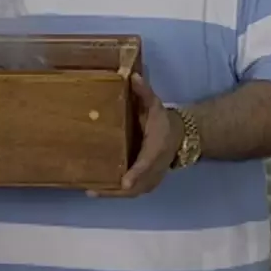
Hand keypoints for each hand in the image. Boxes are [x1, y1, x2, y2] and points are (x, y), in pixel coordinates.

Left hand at [88, 73, 181, 198]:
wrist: (180, 136)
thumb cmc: (162, 120)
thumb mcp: (155, 104)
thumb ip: (144, 92)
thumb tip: (133, 76)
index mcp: (156, 148)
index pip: (146, 163)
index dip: (136, 173)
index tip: (124, 182)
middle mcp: (155, 167)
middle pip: (137, 184)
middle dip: (116, 190)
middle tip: (93, 190)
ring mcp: (152, 177)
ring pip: (134, 191)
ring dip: (114, 194)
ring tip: (91, 191)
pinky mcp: (147, 181)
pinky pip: (133, 191)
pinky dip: (117, 193)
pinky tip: (98, 190)